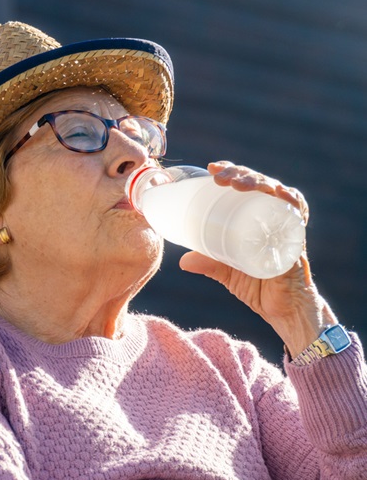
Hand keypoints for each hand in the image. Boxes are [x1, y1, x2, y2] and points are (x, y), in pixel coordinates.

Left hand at [178, 161, 336, 356]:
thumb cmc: (260, 287)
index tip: (211, 169)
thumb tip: (182, 262)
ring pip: (277, 193)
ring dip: (258, 182)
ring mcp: (287, 226)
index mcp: (259, 218)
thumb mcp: (228, 272)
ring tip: (236, 184)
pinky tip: (278, 192)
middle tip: (218, 176)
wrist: (283, 311)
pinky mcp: (296, 240)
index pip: (248, 186)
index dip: (233, 171)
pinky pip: (298, 215)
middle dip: (240, 173)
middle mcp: (275, 217)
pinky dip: (291, 201)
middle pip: (261, 184)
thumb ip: (208, 263)